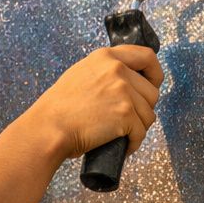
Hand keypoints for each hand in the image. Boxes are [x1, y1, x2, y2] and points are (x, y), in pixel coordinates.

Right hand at [20, 45, 162, 161]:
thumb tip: (128, 79)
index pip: (147, 56)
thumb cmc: (60, 107)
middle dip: (144, 109)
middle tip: (128, 120)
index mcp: (106, 57)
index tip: (152, 85)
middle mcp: (117, 70)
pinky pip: (141, 133)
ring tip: (122, 134)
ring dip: (139, 127)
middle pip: (151, 92)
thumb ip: (105, 71)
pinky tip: (123, 146)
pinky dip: (134, 143)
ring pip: (149, 114)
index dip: (154, 73)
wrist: (50, 127)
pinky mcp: (125, 114)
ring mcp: (123, 92)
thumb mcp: (81, 74)